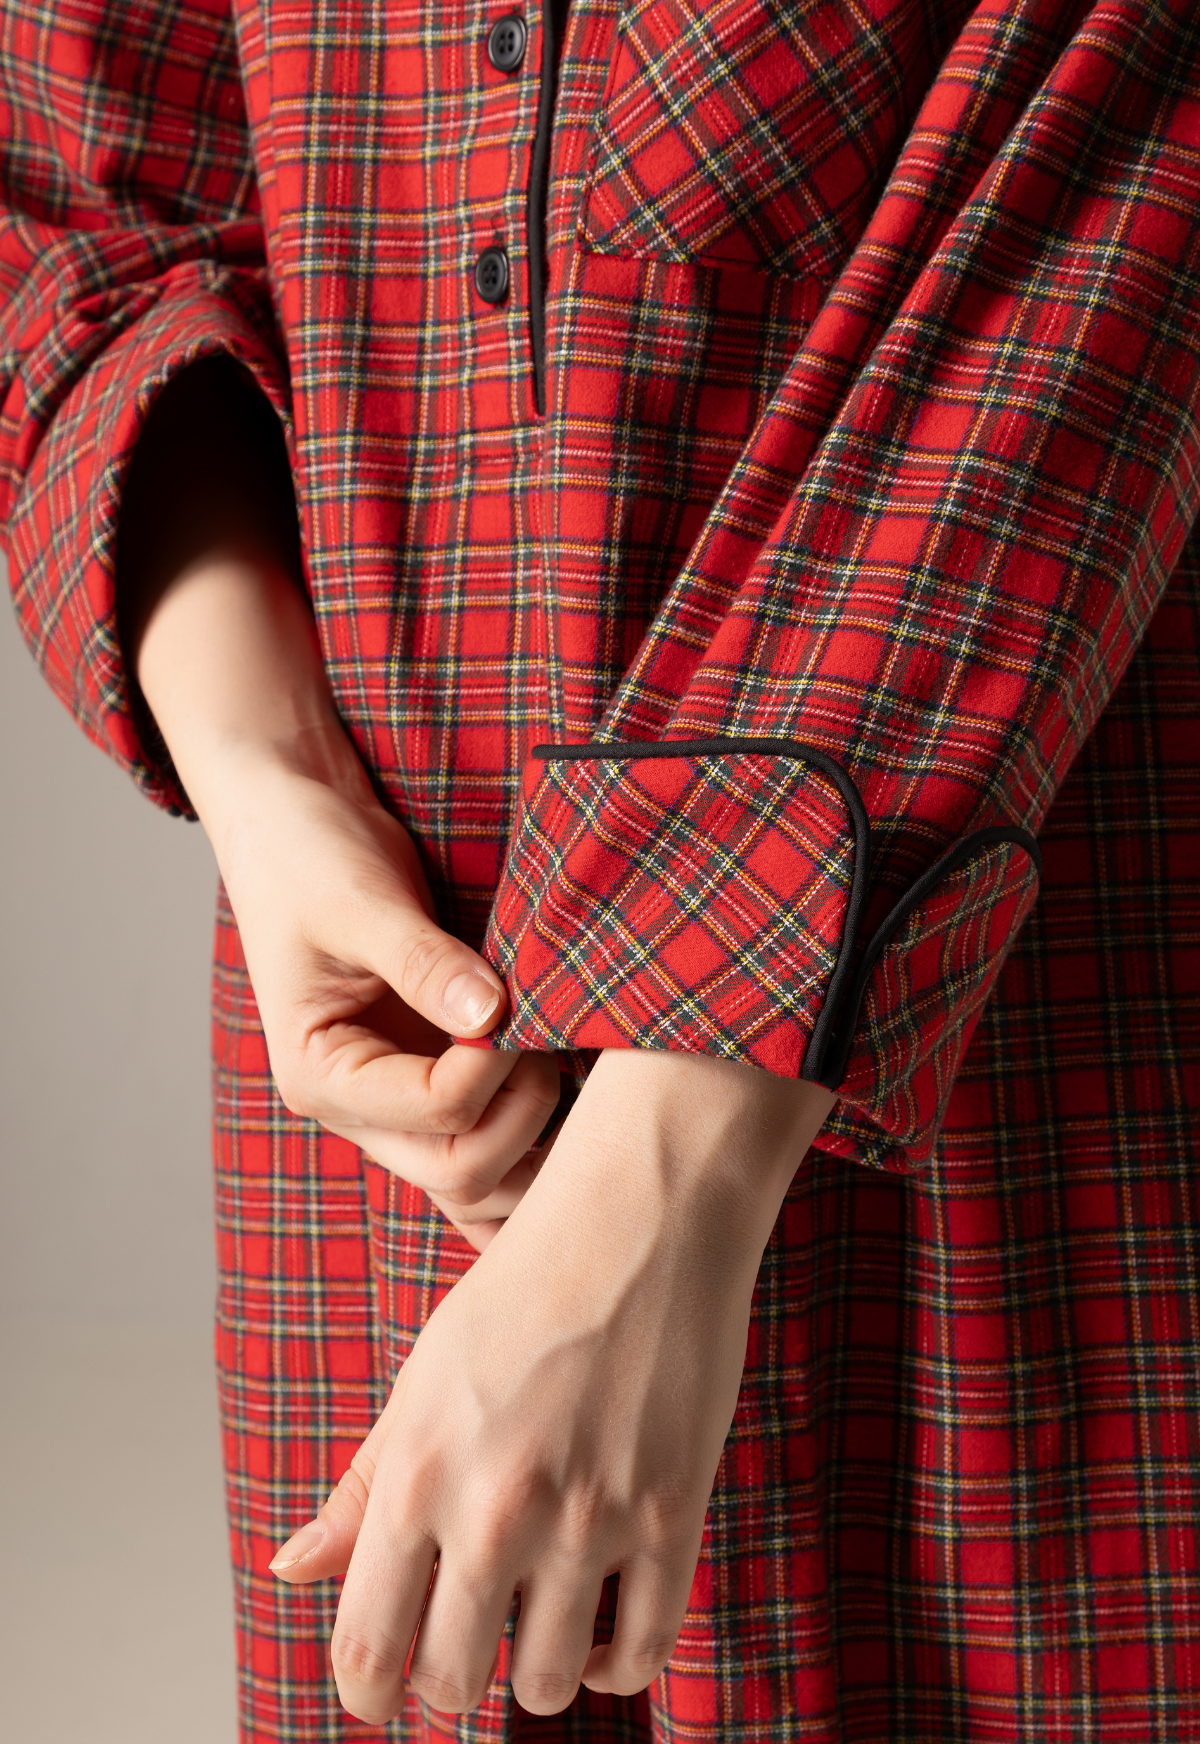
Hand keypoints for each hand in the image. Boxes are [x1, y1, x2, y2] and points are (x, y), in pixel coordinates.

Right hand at [210, 743, 561, 1245]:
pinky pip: (484, 1148)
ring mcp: (396, 1108)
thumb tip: (493, 1015)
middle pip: (460, 1173)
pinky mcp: (430, 1085)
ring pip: (478, 1184)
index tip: (521, 1002)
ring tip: (567, 1069)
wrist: (295, 826)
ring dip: (536, 1147)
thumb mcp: (360, 901)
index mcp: (320, 1075)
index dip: (496, 1065)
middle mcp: (356, 1110)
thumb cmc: (310, 857)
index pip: (434, 1111)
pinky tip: (567, 1093)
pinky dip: (530, 1141)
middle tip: (550, 1037)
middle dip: (525, 1115)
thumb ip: (423, 961)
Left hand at [271, 1048, 835, 1720]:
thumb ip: (363, 1487)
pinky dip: (615, 1665)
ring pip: (548, 1684)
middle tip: (467, 1640)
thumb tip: (290, 1570)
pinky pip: (643, 1652)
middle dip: (452, 1678)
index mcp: (419, 1472)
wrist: (641, 1218)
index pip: (367, 1645)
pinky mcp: (673, 1515)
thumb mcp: (423, 1379)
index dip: (366, 1691)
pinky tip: (601, 1634)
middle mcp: (496, 1507)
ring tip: (539, 1626)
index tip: (381, 1692)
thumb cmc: (523, 1289)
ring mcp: (590, 1517)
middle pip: (453, 1682)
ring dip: (537, 1672)